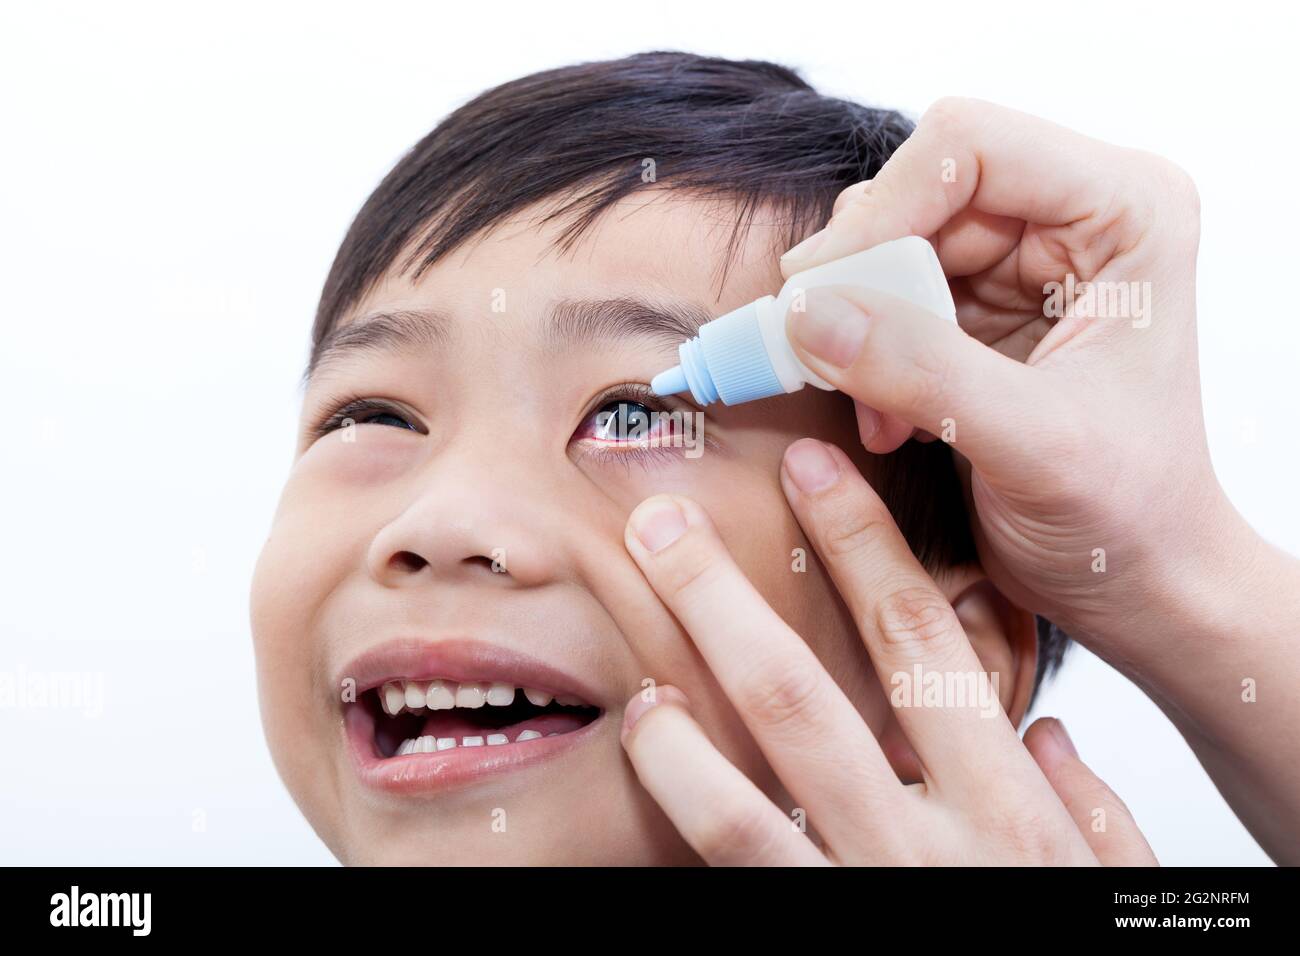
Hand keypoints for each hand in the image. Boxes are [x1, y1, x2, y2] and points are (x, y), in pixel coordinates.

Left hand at [618, 439, 1155, 865]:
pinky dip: (684, 779)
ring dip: (692, 667)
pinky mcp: (815, 922)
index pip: (925, 640)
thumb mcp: (1107, 897)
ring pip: (761, 758)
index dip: (863, 544)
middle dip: (731, 589)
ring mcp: (862, 881)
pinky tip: (650, 723)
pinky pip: (736, 847)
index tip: (811, 468)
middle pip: (812, 683)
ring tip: (638, 602)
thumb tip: (1061, 745)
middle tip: (662, 516)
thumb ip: (1093, 820)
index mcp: (1005, 803)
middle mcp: (927, 835)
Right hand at [778, 97, 1241, 657]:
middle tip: (823, 356)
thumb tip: (807, 311)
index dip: (883, 210)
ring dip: (858, 331)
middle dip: (862, 283)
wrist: (1137, 580)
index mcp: (1124, 212)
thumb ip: (920, 371)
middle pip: (917, 196)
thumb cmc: (1128, 515)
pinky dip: (865, 359)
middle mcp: (1073, 219)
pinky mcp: (980, 310)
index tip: (819, 291)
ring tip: (878, 411)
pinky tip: (889, 419)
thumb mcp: (1030, 444)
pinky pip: (884, 300)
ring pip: (889, 249)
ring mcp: (1022, 263)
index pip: (971, 149)